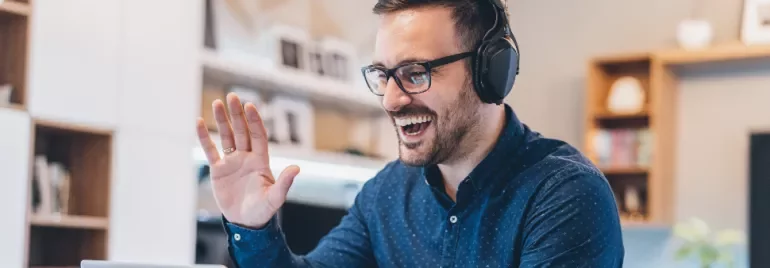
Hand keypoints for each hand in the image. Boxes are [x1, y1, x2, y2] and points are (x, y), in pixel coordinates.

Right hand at [196, 93, 299, 228]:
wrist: (245, 222)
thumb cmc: (263, 210)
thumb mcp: (275, 198)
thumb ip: (285, 183)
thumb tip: (297, 168)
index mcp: (261, 160)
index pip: (258, 135)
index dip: (254, 121)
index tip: (249, 106)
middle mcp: (247, 157)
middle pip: (242, 131)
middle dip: (237, 114)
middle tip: (232, 96)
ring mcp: (232, 162)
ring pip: (227, 136)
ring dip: (222, 120)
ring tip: (217, 102)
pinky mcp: (218, 170)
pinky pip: (210, 150)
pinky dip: (204, 137)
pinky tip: (199, 122)